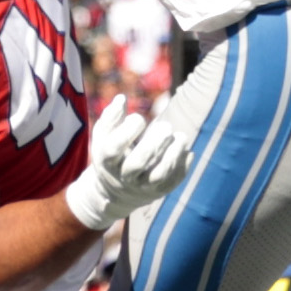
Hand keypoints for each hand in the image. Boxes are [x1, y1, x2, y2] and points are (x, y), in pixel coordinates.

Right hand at [63, 92, 199, 230]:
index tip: (139, 118)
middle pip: (137, 163)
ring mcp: (142, 186)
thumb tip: (121, 99)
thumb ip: (110, 118)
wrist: (116, 192)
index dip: (127, 131)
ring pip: (159, 175)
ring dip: (173, 155)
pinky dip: (182, 166)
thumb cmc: (112, 154)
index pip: (113, 148)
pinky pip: (173, 181)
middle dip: (154, 143)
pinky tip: (187, 151)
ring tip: (182, 137)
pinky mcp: (159, 192)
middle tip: (166, 127)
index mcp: (107, 161)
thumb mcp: (104, 137)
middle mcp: (124, 177)